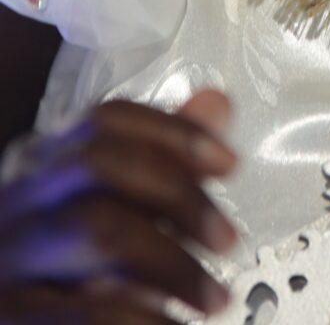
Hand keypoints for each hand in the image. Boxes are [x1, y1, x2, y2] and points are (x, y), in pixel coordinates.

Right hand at [0, 89, 237, 322]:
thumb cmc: (71, 274)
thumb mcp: (122, 214)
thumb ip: (166, 163)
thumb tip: (216, 103)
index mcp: (45, 166)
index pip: (107, 119)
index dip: (174, 132)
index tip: (229, 162)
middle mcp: (21, 201)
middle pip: (102, 161)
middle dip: (179, 194)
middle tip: (228, 239)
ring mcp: (10, 257)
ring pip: (97, 227)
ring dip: (173, 263)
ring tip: (214, 299)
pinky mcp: (12, 315)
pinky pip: (86, 309)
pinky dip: (142, 317)